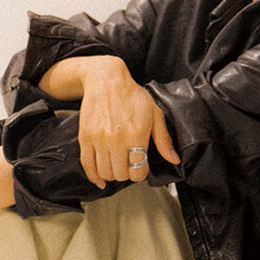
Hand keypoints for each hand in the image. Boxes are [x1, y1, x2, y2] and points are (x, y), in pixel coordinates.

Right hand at [73, 56, 179, 186]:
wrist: (106, 80)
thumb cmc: (132, 96)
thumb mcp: (155, 115)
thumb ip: (163, 140)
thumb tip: (174, 159)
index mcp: (136, 133)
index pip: (138, 171)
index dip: (141, 172)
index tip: (141, 167)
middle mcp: (116, 138)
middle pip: (121, 174)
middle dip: (127, 173)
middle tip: (129, 164)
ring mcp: (99, 138)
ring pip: (105, 172)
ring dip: (113, 174)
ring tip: (117, 165)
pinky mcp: (85, 137)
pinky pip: (87, 165)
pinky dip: (94, 176)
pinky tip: (100, 179)